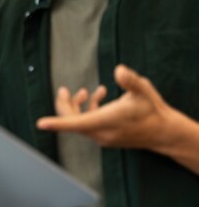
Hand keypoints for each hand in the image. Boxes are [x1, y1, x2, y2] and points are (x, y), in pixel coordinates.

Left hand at [37, 64, 175, 149]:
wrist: (164, 132)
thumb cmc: (153, 110)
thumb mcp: (144, 90)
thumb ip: (131, 80)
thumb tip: (119, 70)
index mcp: (107, 121)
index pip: (76, 123)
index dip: (57, 123)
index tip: (41, 123)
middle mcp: (102, 133)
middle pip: (73, 121)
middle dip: (65, 104)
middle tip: (63, 90)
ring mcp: (103, 137)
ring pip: (79, 123)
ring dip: (77, 106)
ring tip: (83, 92)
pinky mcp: (106, 137)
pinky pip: (89, 124)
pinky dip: (89, 110)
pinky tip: (100, 96)